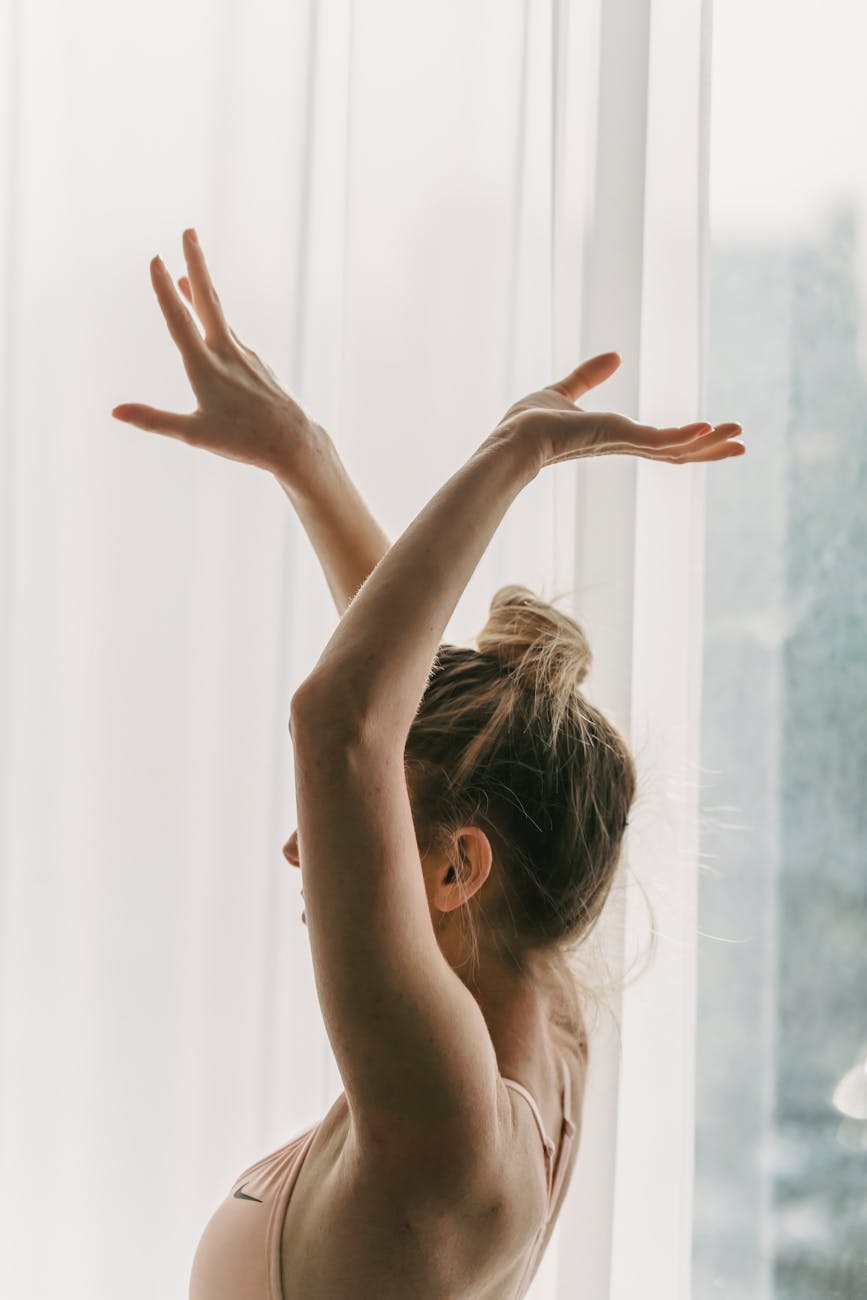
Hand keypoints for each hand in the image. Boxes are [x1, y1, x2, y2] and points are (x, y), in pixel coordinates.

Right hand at [111, 228, 327, 481]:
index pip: (180, 321)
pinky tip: (212, 327)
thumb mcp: (193, 435)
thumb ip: (153, 420)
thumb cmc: (243, 442)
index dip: (164, 291)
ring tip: (184, 275)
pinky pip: (230, 334)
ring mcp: (244, 356)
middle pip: (207, 300)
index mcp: (206, 367)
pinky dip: (216, 321)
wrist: (294, 442)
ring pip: (218, 316)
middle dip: (196, 264)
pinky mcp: (256, 364)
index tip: (155, 259)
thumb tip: (114, 412)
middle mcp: (227, 353)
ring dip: (199, 292)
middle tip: (189, 231)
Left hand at [490, 351, 744, 469]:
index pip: (659, 442)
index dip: (688, 439)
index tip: (714, 433)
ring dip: (709, 444)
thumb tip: (615, 356)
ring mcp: (622, 444)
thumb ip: (589, 375)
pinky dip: (685, 437)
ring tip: (740, 438)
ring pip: (676, 450)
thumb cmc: (528, 423)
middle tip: (741, 445)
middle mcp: (623, 445)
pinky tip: (709, 429)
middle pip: (676, 452)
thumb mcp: (564, 389)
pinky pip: (659, 441)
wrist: (513, 439)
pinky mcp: (618, 438)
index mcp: (614, 437)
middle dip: (710, 449)